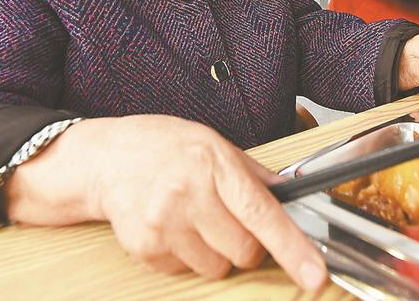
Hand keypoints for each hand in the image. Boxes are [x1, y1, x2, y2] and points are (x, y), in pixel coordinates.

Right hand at [5, 116, 327, 291]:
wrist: (103, 160)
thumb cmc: (161, 145)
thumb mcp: (212, 143)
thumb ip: (254, 174)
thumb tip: (292, 196)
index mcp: (212, 164)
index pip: (262, 214)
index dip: (293, 249)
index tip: (315, 275)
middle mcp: (188, 195)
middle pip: (244, 251)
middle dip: (246, 243)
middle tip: (226, 217)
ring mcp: (164, 224)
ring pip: (217, 267)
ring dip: (215, 252)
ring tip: (194, 218)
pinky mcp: (146, 249)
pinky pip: (186, 271)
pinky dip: (187, 256)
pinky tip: (173, 226)